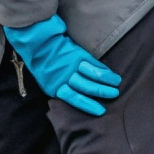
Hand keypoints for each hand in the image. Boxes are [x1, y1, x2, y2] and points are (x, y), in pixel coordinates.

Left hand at [3, 15, 122, 116]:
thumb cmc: (42, 64)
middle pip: (86, 87)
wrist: (37, 43)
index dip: (88, 105)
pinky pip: (93, 63)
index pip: (73, 98)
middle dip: (101, 92)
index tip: (100, 111)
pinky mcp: (77, 54)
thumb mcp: (47, 80)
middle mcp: (64, 77)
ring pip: (92, 74)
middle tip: (114, 94)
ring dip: (106, 80)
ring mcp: (71, 65)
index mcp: (55, 86)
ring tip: (116, 83)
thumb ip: (61, 88)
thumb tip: (78, 96)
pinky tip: (110, 73)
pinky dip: (103, 69)